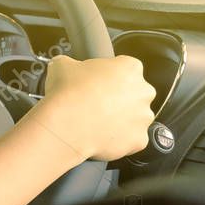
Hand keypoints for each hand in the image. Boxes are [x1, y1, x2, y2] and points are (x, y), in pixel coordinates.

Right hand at [37, 54, 156, 161]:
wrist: (67, 125)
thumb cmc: (68, 93)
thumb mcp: (61, 65)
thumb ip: (72, 64)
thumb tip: (67, 68)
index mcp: (129, 68)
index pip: (124, 67)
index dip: (108, 74)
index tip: (96, 81)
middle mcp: (143, 92)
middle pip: (134, 92)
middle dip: (119, 97)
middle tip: (95, 101)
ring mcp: (143, 118)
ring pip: (134, 117)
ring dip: (119, 118)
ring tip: (94, 120)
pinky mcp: (139, 140)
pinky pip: (130, 138)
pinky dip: (117, 138)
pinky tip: (98, 134)